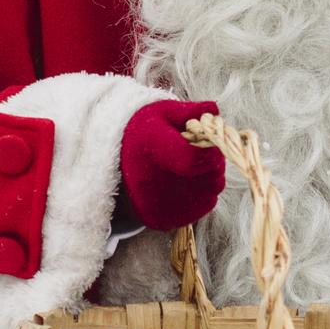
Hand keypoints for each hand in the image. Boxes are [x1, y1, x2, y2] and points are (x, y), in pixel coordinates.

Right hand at [117, 99, 225, 229]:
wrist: (115, 165)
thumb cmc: (145, 133)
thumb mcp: (161, 113)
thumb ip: (189, 111)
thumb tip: (214, 108)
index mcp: (152, 148)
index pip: (194, 159)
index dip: (211, 150)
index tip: (209, 142)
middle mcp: (153, 182)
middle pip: (210, 176)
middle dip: (214, 161)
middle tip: (202, 151)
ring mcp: (159, 204)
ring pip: (211, 191)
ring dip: (211, 177)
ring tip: (193, 164)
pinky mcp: (164, 220)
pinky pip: (204, 206)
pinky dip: (204, 193)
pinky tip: (189, 180)